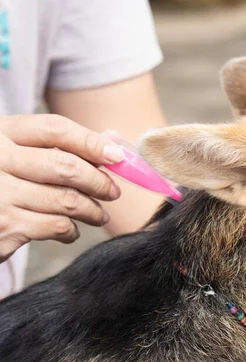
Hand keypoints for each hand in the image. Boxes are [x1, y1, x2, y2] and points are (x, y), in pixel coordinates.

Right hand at [0, 114, 124, 260]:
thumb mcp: (15, 153)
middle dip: (99, 181)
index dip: (91, 142)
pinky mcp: (4, 226)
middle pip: (66, 166)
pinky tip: (70, 230)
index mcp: (0, 133)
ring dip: (92, 210)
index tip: (117, 156)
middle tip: (112, 192)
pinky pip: (56, 226)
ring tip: (98, 215)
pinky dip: (71, 230)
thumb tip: (113, 141)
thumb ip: (60, 145)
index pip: (55, 129)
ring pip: (67, 200)